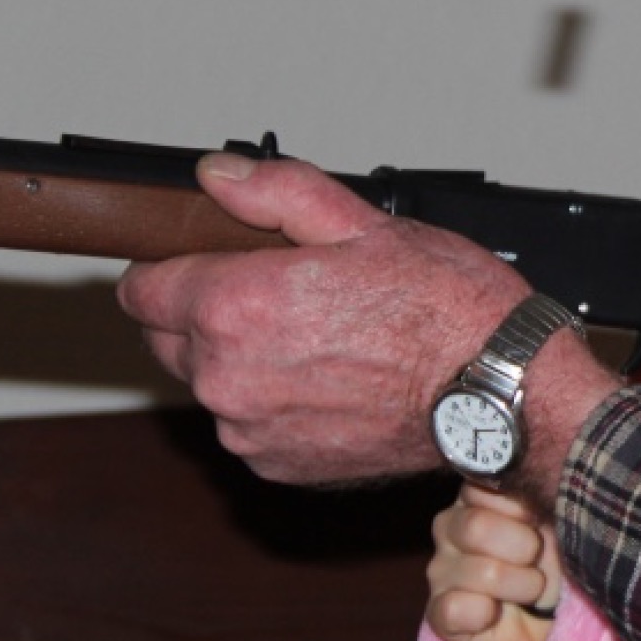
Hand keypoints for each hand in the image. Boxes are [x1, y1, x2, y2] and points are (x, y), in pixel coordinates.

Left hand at [115, 153, 619, 492]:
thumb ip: (276, 194)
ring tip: (318, 346)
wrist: (499, 391)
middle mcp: (228, 375)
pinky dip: (275, 409)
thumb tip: (218, 175)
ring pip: (211, 386)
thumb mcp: (367, 226)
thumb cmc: (448, 309)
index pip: (140, 290)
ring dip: (241, 365)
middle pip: (167, 340)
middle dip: (205, 317)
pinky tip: (331, 386)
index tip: (206, 266)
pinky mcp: (277, 465)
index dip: (170, 270)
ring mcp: (249, 427)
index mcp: (236, 305)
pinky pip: (249, 428)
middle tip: (280, 301)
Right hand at [425, 485, 562, 640]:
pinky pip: (457, 609)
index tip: (537, 520)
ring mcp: (440, 570)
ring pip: (482, 572)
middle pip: (476, 527)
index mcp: (478, 498)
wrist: (554, 619)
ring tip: (529, 591)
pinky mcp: (439, 613)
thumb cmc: (554, 562)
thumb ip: (539, 498)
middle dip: (524, 548)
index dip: (518, 505)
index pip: (481, 484)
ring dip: (522, 586)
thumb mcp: (557, 523)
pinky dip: (486, 615)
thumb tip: (533, 487)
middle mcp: (450, 527)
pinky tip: (495, 614)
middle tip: (536, 560)